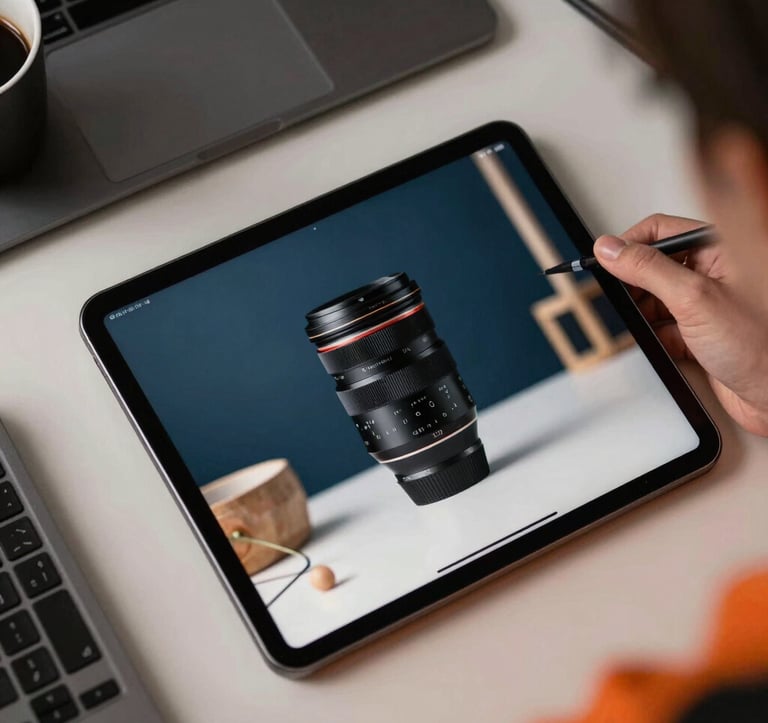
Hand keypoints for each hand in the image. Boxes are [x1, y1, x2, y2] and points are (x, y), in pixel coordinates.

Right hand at [594, 213, 767, 435]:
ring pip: (657, 298)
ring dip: (643, 311)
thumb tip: (612, 249)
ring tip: (642, 323)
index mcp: (720, 250)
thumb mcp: (694, 298)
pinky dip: (655, 335)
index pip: (661, 231)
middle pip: (655, 264)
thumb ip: (648, 269)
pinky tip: (659, 342)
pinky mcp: (702, 334)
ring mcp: (708, 304)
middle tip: (619, 295)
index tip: (605, 261)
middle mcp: (715, 273)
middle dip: (634, 282)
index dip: (629, 244)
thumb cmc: (762, 345)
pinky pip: (665, 327)